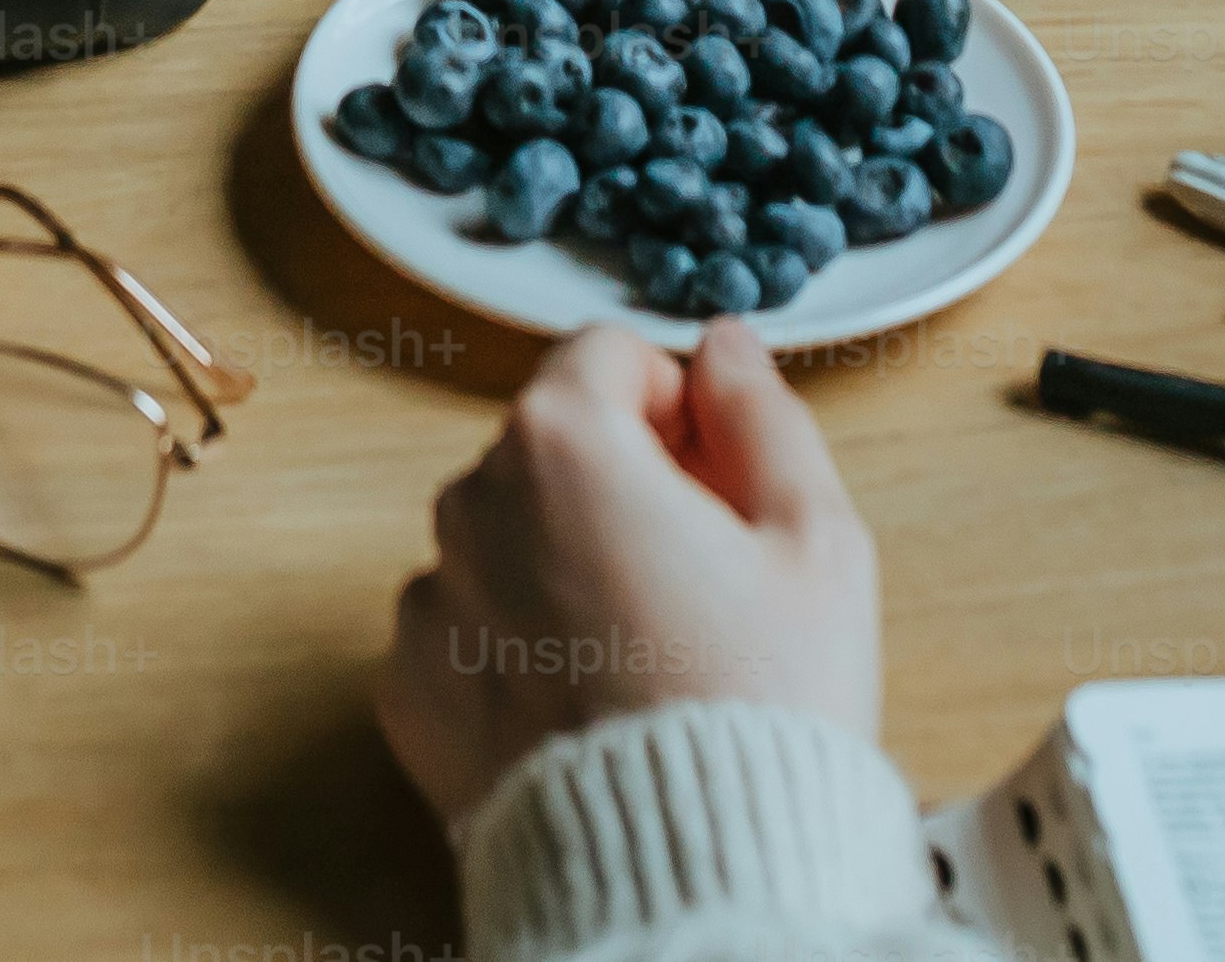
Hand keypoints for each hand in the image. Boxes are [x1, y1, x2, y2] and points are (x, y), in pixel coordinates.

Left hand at [382, 319, 881, 833]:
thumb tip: (728, 347)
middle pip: (552, 447)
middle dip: (622, 485)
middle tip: (701, 578)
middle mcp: (468, 507)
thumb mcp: (816, 540)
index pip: (607, 356)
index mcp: (561, 445)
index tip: (718, 481)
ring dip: (565, 564)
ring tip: (647, 656)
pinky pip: (469, 630)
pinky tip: (589, 703)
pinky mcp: (409, 695)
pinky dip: (519, 647)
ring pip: (508, 539)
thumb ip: (764, 415)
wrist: (688, 877)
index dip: (678, 407)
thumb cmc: (762, 708)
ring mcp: (428, 605)